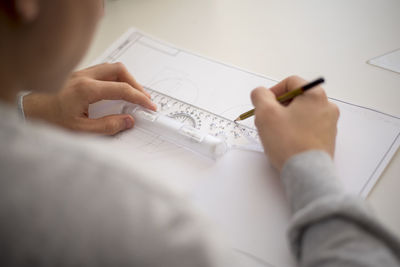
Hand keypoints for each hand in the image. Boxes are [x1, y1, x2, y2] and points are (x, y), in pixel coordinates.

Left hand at [24, 63, 156, 134]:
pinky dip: (114, 78)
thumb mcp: (80, 130)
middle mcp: (84, 76)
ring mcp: (80, 73)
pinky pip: (102, 71)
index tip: (149, 105)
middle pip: (119, 70)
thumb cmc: (49, 121)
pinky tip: (115, 90)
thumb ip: (107, 126)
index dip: (139, 98)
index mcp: (86, 90)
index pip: (121, 89)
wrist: (27, 111)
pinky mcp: (77, 75)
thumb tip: (128, 121)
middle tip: (143, 98)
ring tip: (132, 94)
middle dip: (135, 83)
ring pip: (111, 67)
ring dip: (125, 79)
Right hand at [251, 76, 339, 170]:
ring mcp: (330, 124)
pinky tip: (286, 143)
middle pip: (297, 99)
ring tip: (275, 134)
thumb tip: (261, 93)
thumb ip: (260, 96)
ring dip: (286, 119)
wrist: (306, 172)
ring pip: (301, 114)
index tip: (263, 105)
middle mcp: (327, 107)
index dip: (273, 91)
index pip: (291, 82)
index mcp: (315, 95)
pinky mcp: (327, 140)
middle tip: (266, 121)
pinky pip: (307, 128)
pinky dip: (295, 131)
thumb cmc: (287, 140)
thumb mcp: (265, 113)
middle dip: (278, 107)